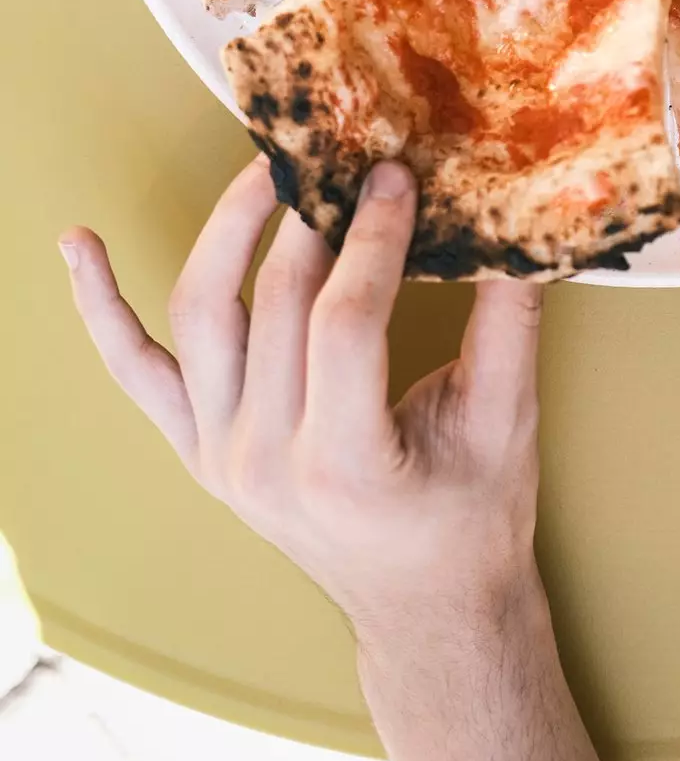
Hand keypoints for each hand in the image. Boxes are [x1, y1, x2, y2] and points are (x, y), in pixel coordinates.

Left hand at [62, 156, 538, 633]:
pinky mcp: (195, 446)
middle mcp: (261, 463)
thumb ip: (509, 317)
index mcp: (343, 464)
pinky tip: (78, 245)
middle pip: (274, 303)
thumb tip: (520, 214)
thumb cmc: (472, 519)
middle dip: (313, 215)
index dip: (372, 237)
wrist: (423, 607)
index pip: (342, 320)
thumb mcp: (507, 421)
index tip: (397, 176)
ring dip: (226, 229)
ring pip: (201, 315)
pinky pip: (134, 370)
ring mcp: (217, 455)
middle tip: (348, 153)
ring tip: (267, 165)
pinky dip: (101, 306)